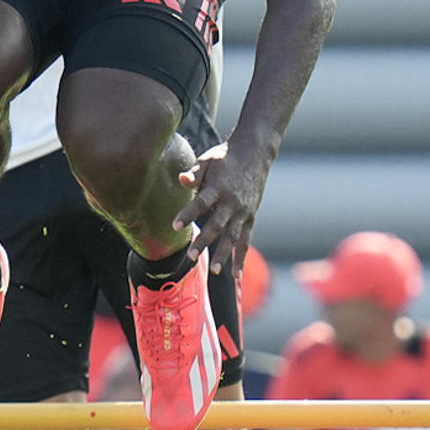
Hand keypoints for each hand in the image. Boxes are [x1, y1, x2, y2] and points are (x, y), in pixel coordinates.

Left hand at [173, 141, 269, 275]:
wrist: (255, 154)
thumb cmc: (225, 158)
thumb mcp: (208, 160)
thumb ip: (195, 173)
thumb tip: (181, 180)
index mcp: (218, 186)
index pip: (201, 202)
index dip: (188, 214)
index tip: (174, 226)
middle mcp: (232, 201)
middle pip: (217, 224)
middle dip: (204, 241)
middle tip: (191, 257)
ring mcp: (243, 211)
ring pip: (233, 236)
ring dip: (224, 254)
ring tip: (215, 271)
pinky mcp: (250, 217)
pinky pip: (245, 240)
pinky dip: (241, 257)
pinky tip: (236, 275)